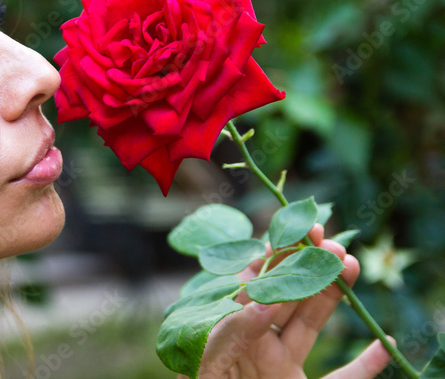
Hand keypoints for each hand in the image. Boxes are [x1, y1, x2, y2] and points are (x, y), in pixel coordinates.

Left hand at [184, 224, 393, 378]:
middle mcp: (253, 348)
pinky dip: (368, 364)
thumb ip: (227, 337)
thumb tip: (255, 304)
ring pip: (310, 325)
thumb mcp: (206, 371)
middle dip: (306, 266)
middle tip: (328, 240)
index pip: (250, 288)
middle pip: (283, 298)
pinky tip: (387, 344)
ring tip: (351, 264)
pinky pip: (342, 378)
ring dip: (333, 295)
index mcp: (225, 335)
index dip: (273, 258)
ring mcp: (279, 371)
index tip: (295, 231)